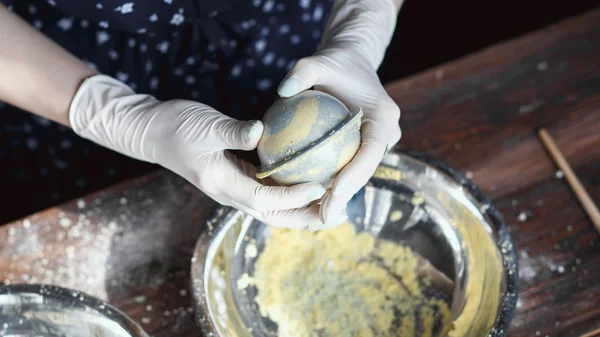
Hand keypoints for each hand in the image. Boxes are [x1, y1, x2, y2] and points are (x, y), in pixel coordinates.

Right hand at [69, 75, 340, 228]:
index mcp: (222, 183)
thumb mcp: (205, 124)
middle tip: (336, 214)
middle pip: (273, 216)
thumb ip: (233, 130)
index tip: (320, 186)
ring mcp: (232, 189)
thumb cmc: (177, 125)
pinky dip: (289, 196)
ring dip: (301, 212)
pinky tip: (307, 186)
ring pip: (272, 210)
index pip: (264, 199)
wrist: (153, 131)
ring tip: (330, 207)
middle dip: (305, 218)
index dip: (293, 197)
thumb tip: (261, 131)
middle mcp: (229, 193)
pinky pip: (267, 195)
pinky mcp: (236, 180)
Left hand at [277, 0, 400, 228]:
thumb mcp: (317, 61)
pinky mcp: (366, 148)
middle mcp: (387, 134)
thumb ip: (302, 72)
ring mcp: (379, 143)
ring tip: (316, 218)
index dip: (354, 176)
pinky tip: (311, 202)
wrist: (351, 62)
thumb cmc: (334, 63)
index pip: (370, 152)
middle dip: (345, 197)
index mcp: (384, 117)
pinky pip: (350, 169)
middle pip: (366, 171)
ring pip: (360, 175)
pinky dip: (334, 185)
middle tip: (322, 216)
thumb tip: (282, 91)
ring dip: (340, 197)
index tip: (332, 193)